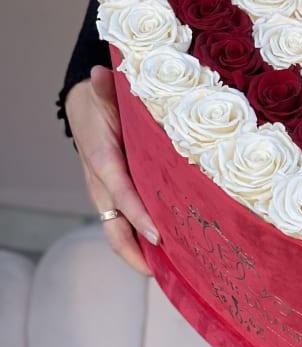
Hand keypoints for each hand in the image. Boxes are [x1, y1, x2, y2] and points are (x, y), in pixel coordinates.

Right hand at [64, 66, 158, 275]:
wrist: (84, 108)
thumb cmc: (102, 102)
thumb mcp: (104, 93)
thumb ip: (105, 87)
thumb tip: (100, 73)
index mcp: (102, 160)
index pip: (121, 194)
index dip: (138, 215)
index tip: (159, 236)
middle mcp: (102, 184)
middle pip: (114, 227)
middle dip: (136, 253)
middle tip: (165, 273)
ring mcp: (107, 194)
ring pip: (119, 231)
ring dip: (142, 253)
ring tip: (172, 273)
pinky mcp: (115, 197)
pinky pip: (126, 225)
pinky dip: (143, 241)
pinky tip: (168, 255)